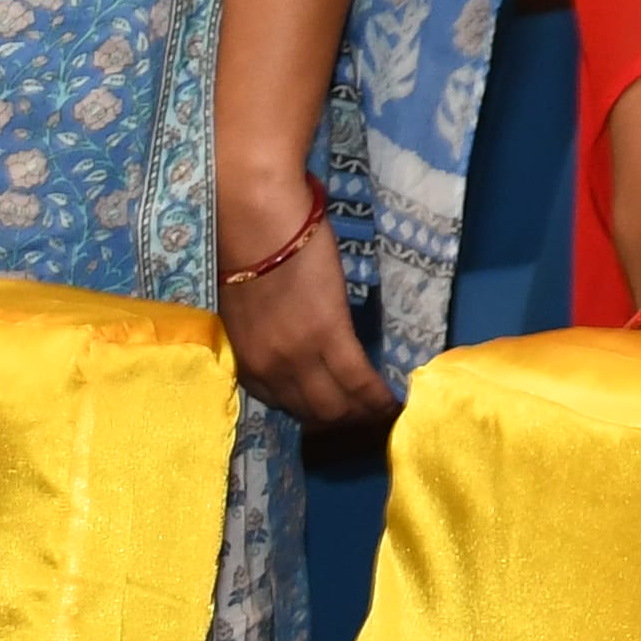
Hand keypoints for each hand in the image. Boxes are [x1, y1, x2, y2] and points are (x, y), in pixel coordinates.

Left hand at [216, 184, 398, 427]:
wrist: (255, 220)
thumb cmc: (248, 248)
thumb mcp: (249, 307)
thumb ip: (265, 332)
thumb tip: (291, 335)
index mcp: (246, 359)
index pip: (280, 403)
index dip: (309, 409)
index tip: (331, 404)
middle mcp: (269, 368)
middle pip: (310, 412)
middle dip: (338, 419)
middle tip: (364, 413)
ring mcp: (298, 355)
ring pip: (335, 405)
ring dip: (360, 412)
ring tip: (382, 410)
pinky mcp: (329, 336)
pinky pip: (358, 379)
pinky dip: (377, 396)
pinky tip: (394, 401)